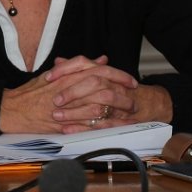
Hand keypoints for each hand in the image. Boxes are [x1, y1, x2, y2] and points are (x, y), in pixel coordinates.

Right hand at [0, 56, 134, 133]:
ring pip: (99, 108)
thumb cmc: (31, 93)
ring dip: (117, 111)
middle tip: (134, 97)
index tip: (129, 80)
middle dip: (122, 93)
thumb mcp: (53, 74)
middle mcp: (68, 90)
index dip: (117, 75)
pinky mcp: (65, 124)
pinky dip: (106, 126)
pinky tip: (117, 127)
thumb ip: (78, 66)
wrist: (13, 109)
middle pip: (102, 88)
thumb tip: (101, 59)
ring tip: (129, 113)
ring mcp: (67, 108)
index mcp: (66, 76)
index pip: (97, 71)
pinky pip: (90, 126)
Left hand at [47, 56, 170, 131]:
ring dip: (75, 112)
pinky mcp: (118, 120)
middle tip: (55, 100)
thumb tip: (58, 61)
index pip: (82, 63)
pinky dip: (84, 128)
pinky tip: (68, 130)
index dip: (65, 69)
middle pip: (92, 82)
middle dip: (72, 92)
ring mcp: (117, 102)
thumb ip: (76, 69)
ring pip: (97, 106)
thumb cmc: (113, 88)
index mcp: (102, 71)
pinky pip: (101, 125)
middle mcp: (111, 83)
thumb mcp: (94, 75)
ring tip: (57, 117)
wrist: (143, 102)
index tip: (49, 77)